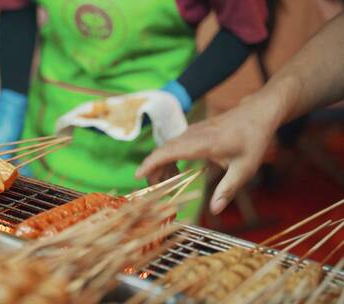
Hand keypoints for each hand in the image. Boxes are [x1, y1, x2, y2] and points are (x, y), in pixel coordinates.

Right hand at [136, 90, 283, 213]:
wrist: (258, 112)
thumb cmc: (253, 140)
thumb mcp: (244, 169)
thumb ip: (227, 190)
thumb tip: (214, 210)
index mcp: (202, 143)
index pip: (167, 152)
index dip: (150, 164)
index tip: (138, 176)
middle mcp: (193, 135)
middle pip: (163, 150)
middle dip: (153, 170)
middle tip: (152, 190)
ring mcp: (192, 131)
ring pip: (167, 147)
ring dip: (161, 164)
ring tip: (163, 184)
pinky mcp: (194, 131)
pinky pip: (174, 144)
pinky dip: (169, 158)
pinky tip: (175, 170)